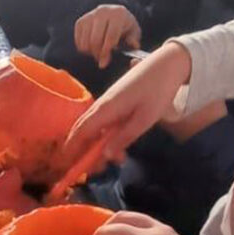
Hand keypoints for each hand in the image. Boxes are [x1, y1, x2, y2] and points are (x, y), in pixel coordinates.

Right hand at [65, 40, 192, 163]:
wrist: (166, 65)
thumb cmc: (158, 91)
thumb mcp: (145, 119)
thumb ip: (124, 137)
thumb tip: (105, 155)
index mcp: (106, 109)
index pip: (81, 131)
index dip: (72, 147)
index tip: (67, 162)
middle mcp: (102, 105)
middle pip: (83, 129)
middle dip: (83, 150)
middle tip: (94, 169)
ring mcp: (107, 102)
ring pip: (93, 126)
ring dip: (97, 144)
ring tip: (113, 160)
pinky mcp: (115, 101)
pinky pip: (102, 121)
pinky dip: (104, 135)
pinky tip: (117, 144)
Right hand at [74, 4, 141, 69]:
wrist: (113, 13)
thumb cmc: (125, 26)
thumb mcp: (134, 32)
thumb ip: (133, 40)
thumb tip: (133, 46)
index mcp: (118, 14)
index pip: (110, 36)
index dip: (107, 51)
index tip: (105, 62)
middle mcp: (102, 12)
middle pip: (95, 39)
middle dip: (97, 53)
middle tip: (101, 60)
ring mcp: (90, 16)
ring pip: (85, 41)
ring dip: (90, 52)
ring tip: (98, 54)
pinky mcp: (80, 21)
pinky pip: (79, 40)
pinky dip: (84, 48)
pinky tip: (92, 49)